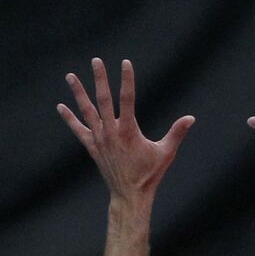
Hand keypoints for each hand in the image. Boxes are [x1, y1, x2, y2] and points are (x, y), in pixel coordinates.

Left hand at [58, 58, 193, 199]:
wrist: (130, 194)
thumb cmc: (150, 174)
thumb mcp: (166, 152)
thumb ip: (177, 133)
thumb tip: (191, 118)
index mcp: (129, 131)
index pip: (127, 99)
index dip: (127, 79)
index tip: (126, 63)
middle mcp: (111, 132)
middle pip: (103, 99)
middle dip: (100, 79)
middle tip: (96, 61)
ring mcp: (99, 139)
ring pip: (87, 111)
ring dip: (78, 93)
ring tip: (70, 76)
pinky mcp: (92, 147)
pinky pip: (78, 129)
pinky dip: (69, 118)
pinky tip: (61, 106)